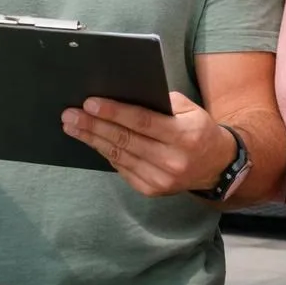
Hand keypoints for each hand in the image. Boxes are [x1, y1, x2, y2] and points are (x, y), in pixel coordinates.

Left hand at [60, 92, 233, 197]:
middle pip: (125, 140)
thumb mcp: (188, 109)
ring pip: (119, 156)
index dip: (114, 112)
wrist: (216, 166)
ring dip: (92, 140)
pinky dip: (105, 153)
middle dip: (93, 126)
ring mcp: (161, 179)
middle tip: (70, 114)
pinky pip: (122, 168)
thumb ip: (160, 102)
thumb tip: (122, 94)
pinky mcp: (151, 190)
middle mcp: (172, 160)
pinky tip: (92, 141)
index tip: (89, 103)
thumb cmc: (197, 129)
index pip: (142, 122)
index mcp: (184, 136)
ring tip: (72, 126)